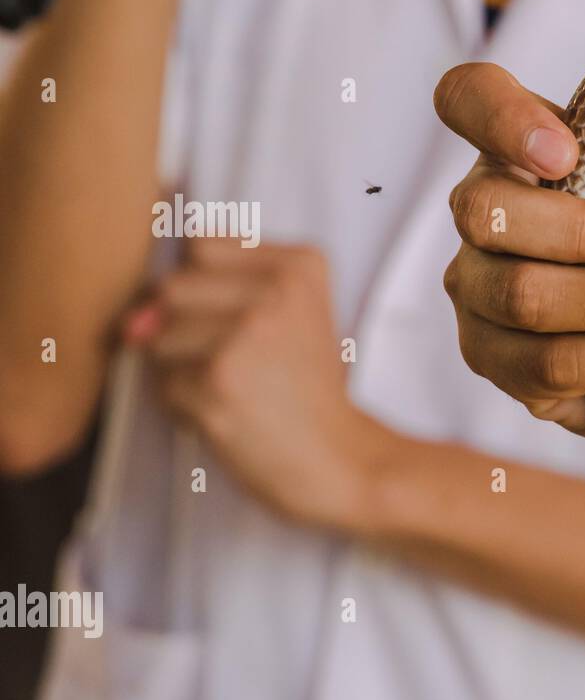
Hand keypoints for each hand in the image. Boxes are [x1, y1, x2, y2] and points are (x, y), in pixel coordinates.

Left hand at [124, 239, 389, 530]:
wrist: (335, 455)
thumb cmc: (302, 388)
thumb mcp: (287, 314)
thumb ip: (209, 288)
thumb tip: (133, 323)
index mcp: (301, 265)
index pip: (200, 244)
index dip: (203, 287)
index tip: (245, 322)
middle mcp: (278, 291)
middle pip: (172, 287)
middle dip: (187, 330)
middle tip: (244, 363)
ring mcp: (248, 334)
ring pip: (159, 337)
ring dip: (183, 370)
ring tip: (238, 388)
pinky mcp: (220, 379)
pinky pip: (162, 382)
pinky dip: (186, 405)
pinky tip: (232, 413)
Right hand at [436, 53, 584, 438]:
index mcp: (530, 146)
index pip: (468, 99)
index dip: (498, 119)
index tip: (564, 153)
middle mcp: (489, 209)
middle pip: (485, 212)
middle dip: (578, 233)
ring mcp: (482, 286)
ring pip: (518, 295)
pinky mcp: (495, 357)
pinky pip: (536, 364)